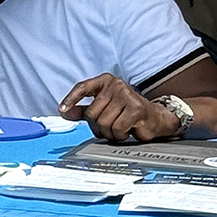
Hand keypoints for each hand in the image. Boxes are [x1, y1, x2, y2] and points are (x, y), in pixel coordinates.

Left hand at [58, 74, 182, 141]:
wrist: (155, 118)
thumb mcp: (103, 109)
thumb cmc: (126, 112)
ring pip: (103, 123)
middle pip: (91, 113)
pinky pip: (117, 129)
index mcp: (105, 82)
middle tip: (109, 126)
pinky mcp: (136, 109)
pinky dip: (120, 135)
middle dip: (97, 126)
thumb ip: (82, 110)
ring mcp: (127, 95)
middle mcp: (116, 85)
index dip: (71, 99)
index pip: (83, 87)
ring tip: (119, 127)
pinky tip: (127, 130)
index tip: (62, 109)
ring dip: (109, 132)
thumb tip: (63, 112)